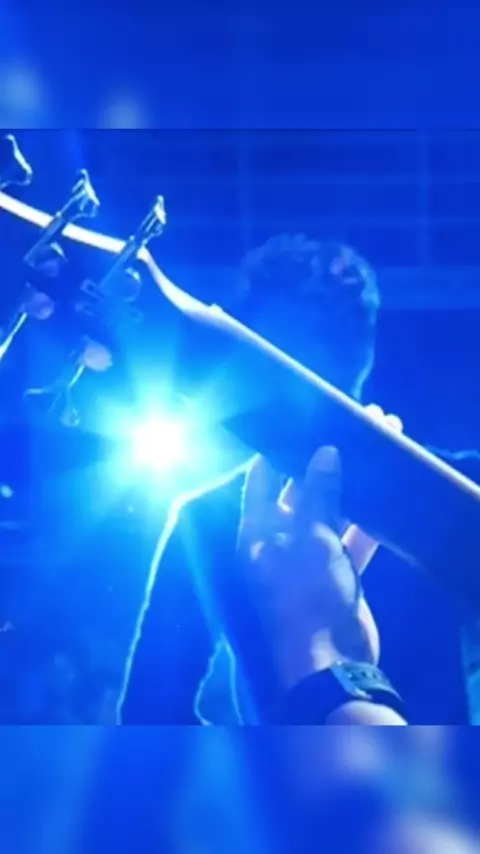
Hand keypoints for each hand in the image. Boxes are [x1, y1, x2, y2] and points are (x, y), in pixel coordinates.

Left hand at [237, 404, 402, 687]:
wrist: (332, 660)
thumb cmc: (305, 594)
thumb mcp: (310, 539)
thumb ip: (318, 494)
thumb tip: (325, 452)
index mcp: (257, 532)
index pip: (260, 482)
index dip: (275, 453)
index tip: (293, 424)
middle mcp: (279, 540)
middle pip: (298, 494)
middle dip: (321, 465)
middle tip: (344, 431)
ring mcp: (309, 557)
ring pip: (328, 514)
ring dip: (348, 490)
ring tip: (370, 453)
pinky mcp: (337, 572)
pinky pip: (350, 539)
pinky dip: (363, 523)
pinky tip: (382, 498)